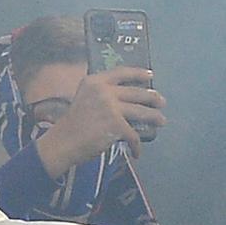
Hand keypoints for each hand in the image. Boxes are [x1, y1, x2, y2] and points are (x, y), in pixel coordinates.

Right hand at [32, 68, 165, 177]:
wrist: (63, 142)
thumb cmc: (73, 123)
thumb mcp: (84, 98)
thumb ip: (101, 94)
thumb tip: (126, 98)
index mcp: (95, 81)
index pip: (121, 72)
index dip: (138, 73)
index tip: (150, 75)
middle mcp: (104, 91)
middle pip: (136, 92)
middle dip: (152, 98)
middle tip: (162, 102)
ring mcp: (111, 107)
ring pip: (140, 111)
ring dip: (154, 117)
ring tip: (161, 121)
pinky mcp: (116, 125)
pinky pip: (133, 135)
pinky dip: (136, 145)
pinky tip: (137, 152)